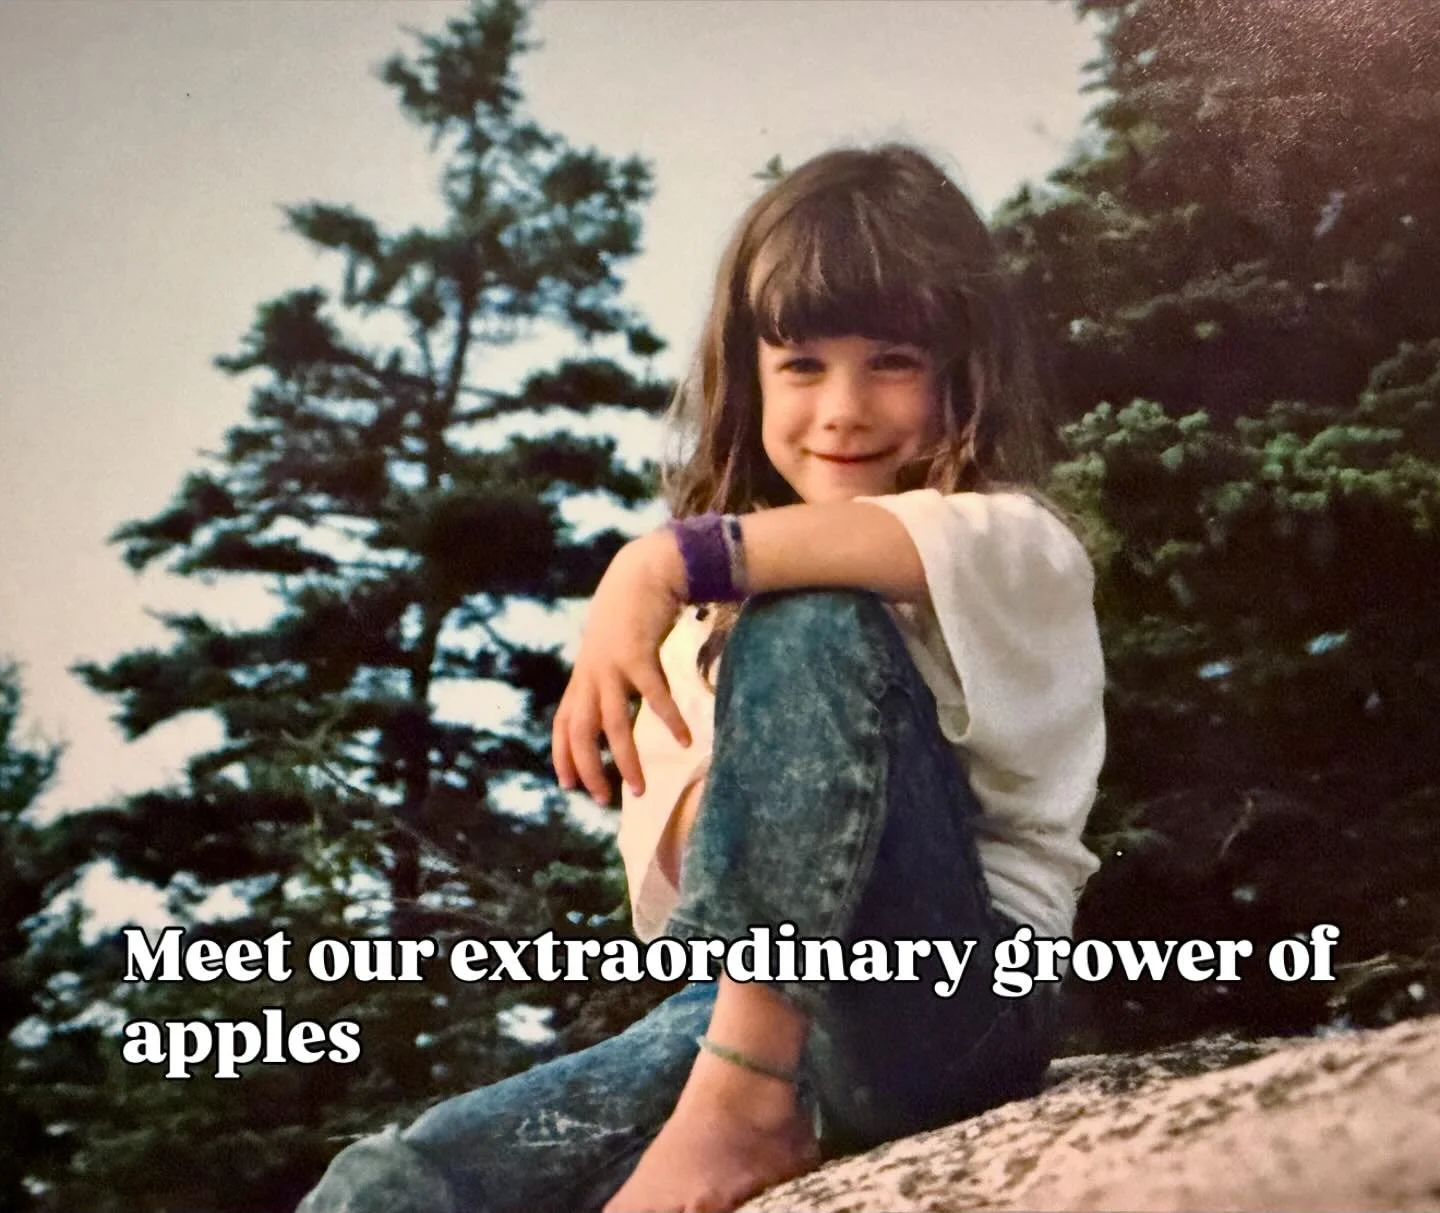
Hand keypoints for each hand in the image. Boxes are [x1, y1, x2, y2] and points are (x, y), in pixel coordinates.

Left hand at [553, 530, 692, 803]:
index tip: (568, 785)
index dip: (562, 756)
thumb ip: (608, 677)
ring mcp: (612, 666)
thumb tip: (616, 705)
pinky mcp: (638, 655)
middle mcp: (591, 675)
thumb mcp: (610, 648)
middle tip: (605, 798)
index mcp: (584, 675)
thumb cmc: (630, 612)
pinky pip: (654, 697)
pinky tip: (686, 741)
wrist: (643, 571)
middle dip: (588, 770)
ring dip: (626, 760)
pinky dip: (669, 721)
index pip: (564, 724)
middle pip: (581, 734)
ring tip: (639, 788)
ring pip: (613, 725)